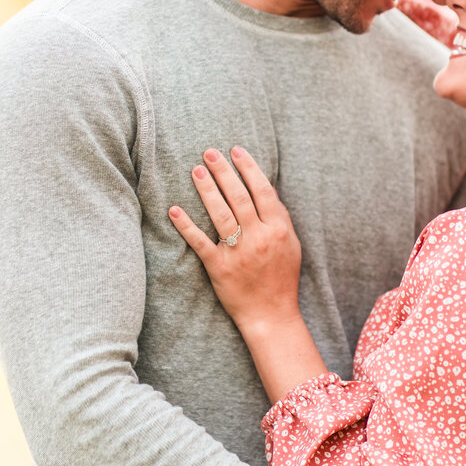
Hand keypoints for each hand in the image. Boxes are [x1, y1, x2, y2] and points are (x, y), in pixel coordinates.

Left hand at [169, 146, 300, 332]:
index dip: (249, 168)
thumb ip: (280, 217)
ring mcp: (238, 253)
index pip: (262, 191)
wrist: (272, 315)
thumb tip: (268, 190)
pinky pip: (200, 243)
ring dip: (207, 190)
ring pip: (220, 214)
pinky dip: (186, 226)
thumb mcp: (292, 245)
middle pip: (239, 197)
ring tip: (196, 170)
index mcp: (278, 230)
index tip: (236, 150)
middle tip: (209, 152)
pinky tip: (174, 210)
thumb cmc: (282, 279)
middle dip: (224, 172)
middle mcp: (259, 238)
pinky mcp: (219, 268)